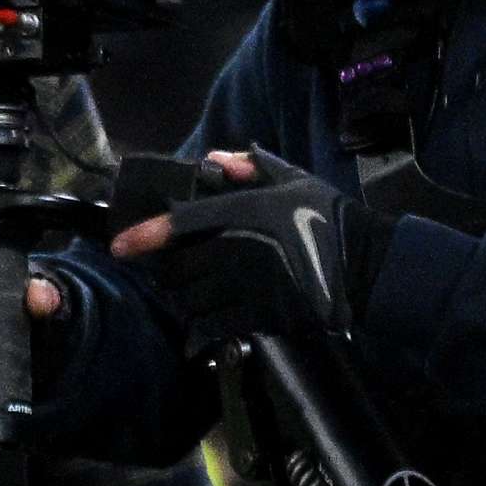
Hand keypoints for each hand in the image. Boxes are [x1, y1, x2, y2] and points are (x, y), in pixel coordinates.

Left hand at [112, 149, 368, 346]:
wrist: (365, 265)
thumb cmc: (325, 218)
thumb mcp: (293, 181)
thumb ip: (252, 167)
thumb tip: (213, 160)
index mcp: (245, 213)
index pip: (181, 224)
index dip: (145, 236)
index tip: (119, 246)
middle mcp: (241, 250)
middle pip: (177, 269)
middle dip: (166, 273)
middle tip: (166, 272)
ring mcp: (250, 287)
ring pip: (191, 300)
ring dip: (182, 300)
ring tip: (187, 295)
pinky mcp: (262, 317)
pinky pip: (214, 325)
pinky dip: (202, 325)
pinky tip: (204, 319)